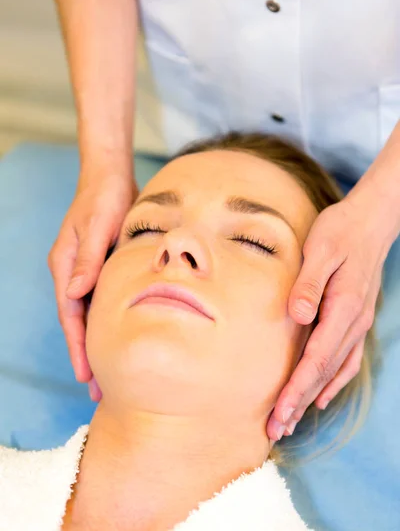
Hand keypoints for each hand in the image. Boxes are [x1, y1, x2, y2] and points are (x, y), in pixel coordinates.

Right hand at [48, 168, 137, 395]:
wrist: (111, 177)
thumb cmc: (104, 198)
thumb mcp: (98, 225)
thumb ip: (88, 259)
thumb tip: (75, 294)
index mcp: (66, 266)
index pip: (71, 315)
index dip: (79, 346)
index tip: (86, 375)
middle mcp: (73, 273)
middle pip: (78, 322)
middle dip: (86, 355)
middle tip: (98, 391)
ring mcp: (86, 271)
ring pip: (91, 315)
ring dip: (99, 343)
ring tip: (108, 373)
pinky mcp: (101, 267)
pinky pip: (102, 302)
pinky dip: (108, 323)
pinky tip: (120, 337)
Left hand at [267, 192, 395, 440]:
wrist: (370, 221)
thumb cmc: (340, 230)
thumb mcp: (321, 248)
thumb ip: (309, 282)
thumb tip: (297, 316)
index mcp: (344, 307)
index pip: (316, 359)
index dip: (297, 389)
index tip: (279, 414)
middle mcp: (354, 322)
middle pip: (324, 373)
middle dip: (299, 403)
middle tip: (276, 431)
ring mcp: (358, 323)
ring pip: (335, 370)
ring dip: (313, 397)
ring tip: (292, 421)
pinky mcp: (356, 319)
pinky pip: (347, 360)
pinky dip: (334, 382)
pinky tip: (322, 397)